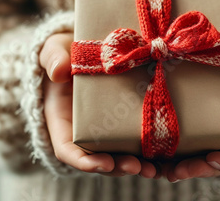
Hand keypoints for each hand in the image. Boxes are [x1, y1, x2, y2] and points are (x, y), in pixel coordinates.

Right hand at [40, 33, 157, 177]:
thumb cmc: (63, 54)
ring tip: (154, 170)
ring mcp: (105, 128)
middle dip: (117, 167)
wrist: (81, 49)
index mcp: (63, 121)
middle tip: (135, 167)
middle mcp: (84, 130)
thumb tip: (59, 71)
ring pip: (119, 154)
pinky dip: (149, 151)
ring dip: (136, 165)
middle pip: (98, 158)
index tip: (102, 163)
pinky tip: (167, 156)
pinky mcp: (125, 119)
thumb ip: (53, 59)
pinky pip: (135, 139)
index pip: (68, 150)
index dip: (84, 161)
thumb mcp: (53, 52)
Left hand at [164, 32, 219, 181]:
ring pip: (202, 160)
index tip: (213, 157)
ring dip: (183, 167)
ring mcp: (219, 133)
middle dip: (199, 170)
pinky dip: (173, 152)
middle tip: (178, 171)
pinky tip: (154, 155)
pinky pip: (189, 143)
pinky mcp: (201, 124)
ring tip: (162, 170)